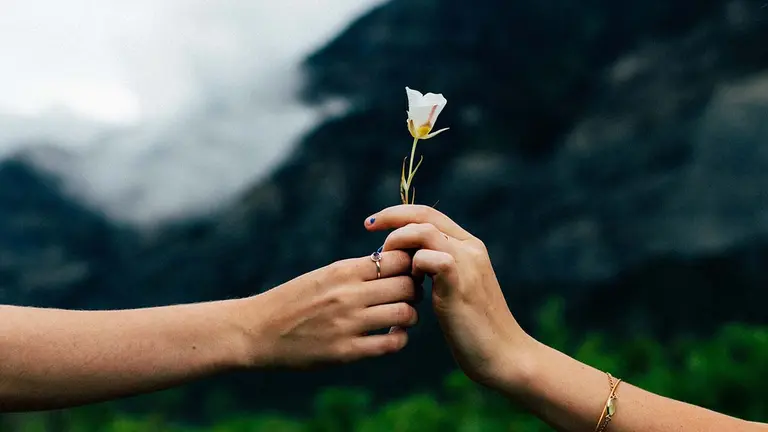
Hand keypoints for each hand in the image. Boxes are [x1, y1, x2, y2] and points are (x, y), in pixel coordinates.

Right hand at [238, 251, 418, 368]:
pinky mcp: (346, 351)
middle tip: (410, 295)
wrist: (256, 331)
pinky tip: (392, 335)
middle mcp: (349, 295)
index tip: (408, 272)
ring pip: (405, 314)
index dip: (410, 265)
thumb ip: (356, 271)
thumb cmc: (293, 300)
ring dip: (410, 315)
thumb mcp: (323, 275)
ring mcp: (348, 324)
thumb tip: (394, 263)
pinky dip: (399, 339)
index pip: (398, 259)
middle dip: (414, 290)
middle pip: (407, 285)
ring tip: (401, 316)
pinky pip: (391, 344)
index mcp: (343, 271)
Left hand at [366, 205, 532, 385]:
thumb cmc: (474, 328)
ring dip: (398, 243)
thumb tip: (407, 261)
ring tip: (388, 264)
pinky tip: (411, 286)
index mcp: (469, 246)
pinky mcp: (460, 284)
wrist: (504, 355)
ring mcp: (468, 263)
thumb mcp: (454, 289)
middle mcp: (471, 248)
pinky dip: (412, 266)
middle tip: (369, 227)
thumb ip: (436, 270)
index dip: (399, 214)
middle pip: (424, 215)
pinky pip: (429, 258)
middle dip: (391, 218)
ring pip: (424, 231)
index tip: (373, 223)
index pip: (429, 214)